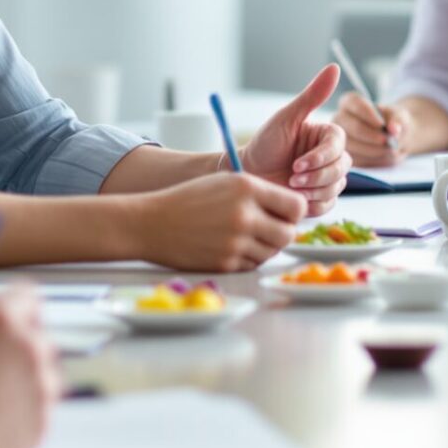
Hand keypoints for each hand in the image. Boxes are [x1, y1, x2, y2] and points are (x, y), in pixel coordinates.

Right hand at [0, 289, 59, 447]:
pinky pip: (39, 411)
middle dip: (21, 344)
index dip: (14, 305)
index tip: (6, 317)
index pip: (25, 295)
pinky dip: (24, 414)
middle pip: (38, 334)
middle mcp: (29, 345)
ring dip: (26, 380)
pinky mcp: (42, 420)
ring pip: (45, 374)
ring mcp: (41, 385)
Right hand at [132, 169, 304, 270]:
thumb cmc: (190, 199)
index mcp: (247, 188)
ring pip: (272, 252)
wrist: (151, 223)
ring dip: (264, 247)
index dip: (293, 212)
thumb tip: (295, 211)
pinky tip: (230, 247)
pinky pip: (252, 264)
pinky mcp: (225, 263)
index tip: (284, 214)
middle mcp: (244, 214)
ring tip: (244, 236)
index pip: (296, 206)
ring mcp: (235, 242)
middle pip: (288, 234)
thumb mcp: (226, 182)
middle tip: (268, 229)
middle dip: (282, 233)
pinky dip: (247, 259)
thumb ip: (260, 193)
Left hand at [239, 65, 349, 216]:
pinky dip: (312, 203)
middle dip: (317, 177)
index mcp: (327, 136)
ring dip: (313, 191)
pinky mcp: (321, 198)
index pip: (339, 146)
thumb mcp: (286, 118)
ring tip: (290, 187)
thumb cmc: (265, 144)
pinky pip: (329, 204)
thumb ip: (312, 95)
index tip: (297, 165)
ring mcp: (327, 178)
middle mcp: (331, 156)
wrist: (249, 173)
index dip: (321, 157)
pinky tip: (294, 197)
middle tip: (291, 179)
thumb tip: (334, 68)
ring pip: (337, 187)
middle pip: (342, 169)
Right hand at [338, 91, 408, 166]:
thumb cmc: (392, 122)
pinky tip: (382, 155)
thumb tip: (394, 129)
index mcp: (350, 102)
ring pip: (355, 146)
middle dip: (372, 136)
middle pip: (354, 127)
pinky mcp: (345, 156)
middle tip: (387, 141)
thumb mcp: (399, 116)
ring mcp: (340, 139)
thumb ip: (397, 120)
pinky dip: (372, 159)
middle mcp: (340, 119)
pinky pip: (357, 160)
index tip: (382, 124)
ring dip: (374, 150)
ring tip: (389, 149)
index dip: (369, 114)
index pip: (354, 103)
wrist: (392, 138)